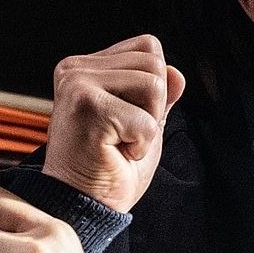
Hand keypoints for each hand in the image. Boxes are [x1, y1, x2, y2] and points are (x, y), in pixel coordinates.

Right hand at [43, 35, 186, 212]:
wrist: (81, 205)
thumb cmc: (107, 168)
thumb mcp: (143, 124)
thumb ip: (159, 96)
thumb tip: (177, 73)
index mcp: (85, 68)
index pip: (147, 48)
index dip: (155, 86)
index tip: (128, 117)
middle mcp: (76, 70)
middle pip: (154, 62)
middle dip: (155, 105)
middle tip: (125, 134)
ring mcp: (78, 84)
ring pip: (154, 84)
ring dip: (149, 124)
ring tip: (120, 142)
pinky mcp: (87, 107)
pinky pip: (147, 120)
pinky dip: (141, 144)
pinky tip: (115, 153)